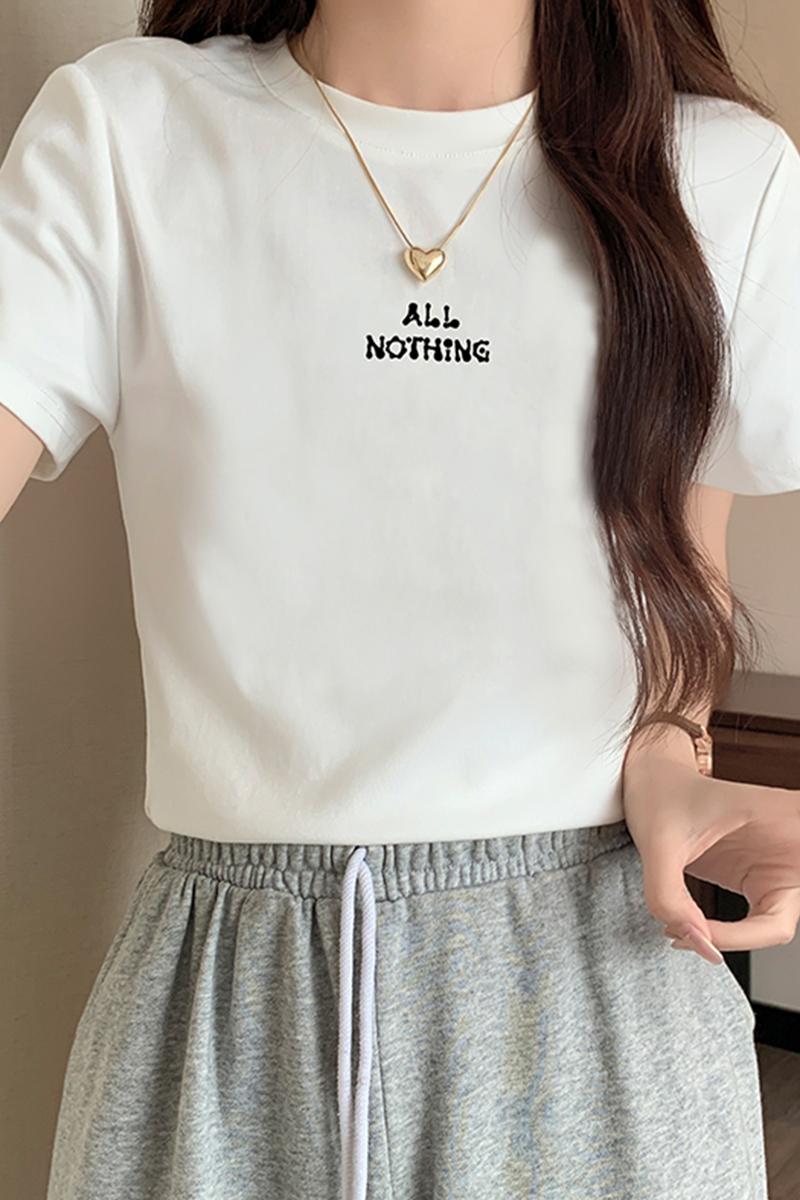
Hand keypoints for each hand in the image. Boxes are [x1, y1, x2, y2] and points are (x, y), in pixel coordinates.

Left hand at [621, 750, 799, 960]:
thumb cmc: (663, 794)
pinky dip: (719, 934)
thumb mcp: (658, 840)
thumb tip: (695, 941)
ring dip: (725, 939)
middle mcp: (791, 845)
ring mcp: (777, 867)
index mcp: (786, 816)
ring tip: (676, 929)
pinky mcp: (759, 882)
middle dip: (737, 937)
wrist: (652, 781)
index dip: (778, 899)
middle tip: (688, 933)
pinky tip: (684, 926)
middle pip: (783, 919)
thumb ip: (669, 895)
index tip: (727, 924)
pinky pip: (754, 926)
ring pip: (771, 929)